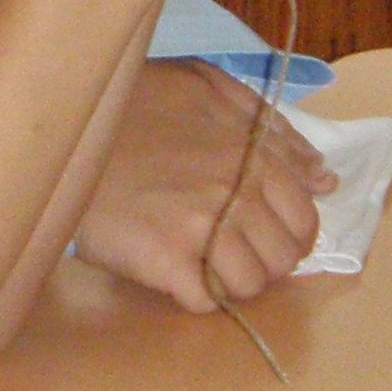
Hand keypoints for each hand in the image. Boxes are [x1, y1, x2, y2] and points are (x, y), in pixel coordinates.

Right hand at [75, 60, 332, 309]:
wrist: (66, 130)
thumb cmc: (134, 103)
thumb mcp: (206, 89)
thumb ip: (270, 128)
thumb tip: (325, 175)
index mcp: (253, 157)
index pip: (304, 220)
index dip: (286, 236)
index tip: (258, 235)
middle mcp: (238, 194)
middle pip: (282, 259)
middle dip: (261, 261)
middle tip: (225, 250)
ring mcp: (203, 229)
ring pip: (250, 285)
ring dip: (230, 282)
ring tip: (199, 263)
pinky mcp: (165, 258)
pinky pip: (206, 301)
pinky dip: (195, 295)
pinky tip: (174, 274)